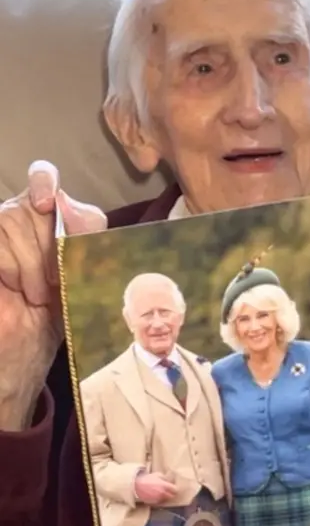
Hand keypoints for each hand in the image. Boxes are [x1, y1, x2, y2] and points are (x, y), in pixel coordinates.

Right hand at [0, 161, 105, 430]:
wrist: (27, 350)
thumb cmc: (56, 308)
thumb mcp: (82, 268)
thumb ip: (84, 230)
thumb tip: (65, 202)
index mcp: (41, 216)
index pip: (41, 175)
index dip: (43, 180)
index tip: (47, 204)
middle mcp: (11, 219)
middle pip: (25, 205)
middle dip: (46, 245)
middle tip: (53, 280)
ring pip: (8, 220)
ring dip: (29, 262)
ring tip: (35, 292)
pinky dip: (10, 266)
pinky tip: (15, 289)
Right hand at [134, 472, 177, 504]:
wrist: (138, 485)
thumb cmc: (148, 479)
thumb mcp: (158, 475)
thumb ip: (165, 478)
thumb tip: (169, 481)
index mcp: (164, 486)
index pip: (175, 490)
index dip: (175, 488)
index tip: (173, 487)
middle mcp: (163, 493)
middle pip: (172, 496)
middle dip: (172, 493)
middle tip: (170, 491)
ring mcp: (158, 499)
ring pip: (166, 499)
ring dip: (166, 497)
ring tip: (162, 492)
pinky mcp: (154, 502)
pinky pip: (160, 502)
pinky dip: (160, 499)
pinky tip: (157, 495)